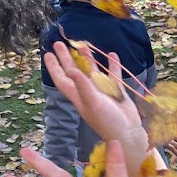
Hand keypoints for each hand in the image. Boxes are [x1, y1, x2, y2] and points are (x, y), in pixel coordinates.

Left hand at [43, 41, 148, 159]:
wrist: (128, 132)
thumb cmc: (107, 121)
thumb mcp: (92, 103)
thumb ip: (82, 86)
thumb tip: (71, 69)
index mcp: (78, 95)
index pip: (62, 79)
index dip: (54, 67)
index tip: (48, 54)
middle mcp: (88, 92)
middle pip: (74, 72)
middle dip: (66, 58)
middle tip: (59, 44)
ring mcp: (102, 91)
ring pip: (92, 71)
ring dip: (87, 59)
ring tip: (82, 46)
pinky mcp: (116, 91)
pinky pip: (113, 75)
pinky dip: (112, 65)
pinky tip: (112, 54)